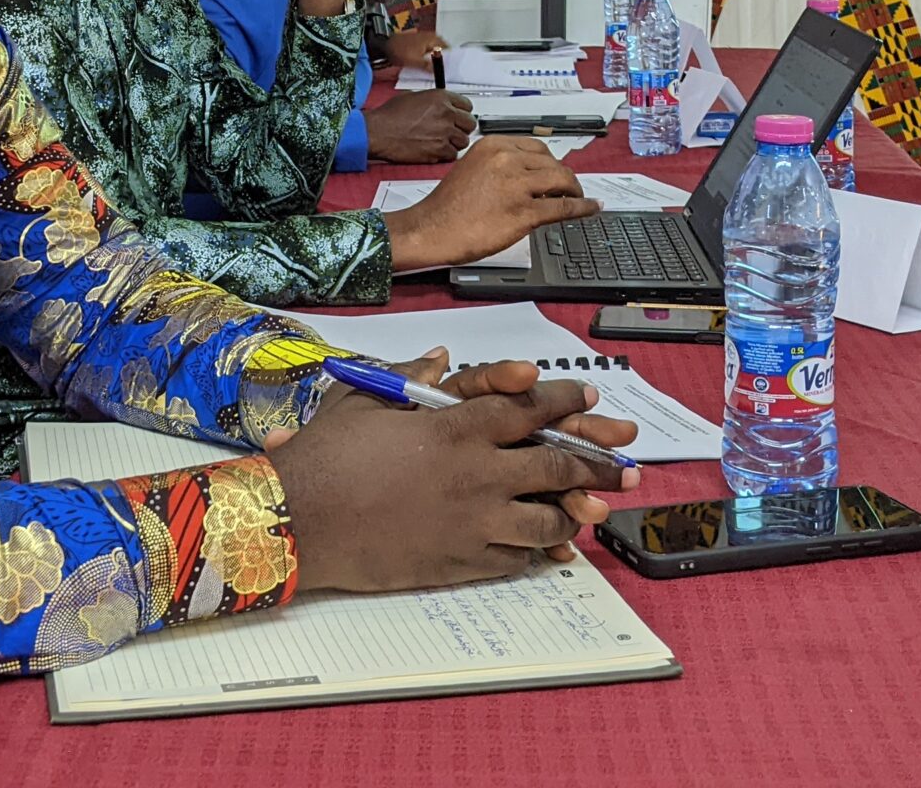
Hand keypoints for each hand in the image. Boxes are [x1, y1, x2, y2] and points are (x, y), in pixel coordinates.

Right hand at [265, 364, 639, 591]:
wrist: (300, 520)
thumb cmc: (327, 455)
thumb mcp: (368, 400)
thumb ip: (413, 376)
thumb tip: (441, 359)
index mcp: (457, 428)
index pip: (529, 408)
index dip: (563, 400)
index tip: (587, 396)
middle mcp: (477, 474)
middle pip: (556, 466)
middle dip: (595, 462)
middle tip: (620, 464)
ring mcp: (473, 522)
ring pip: (546, 521)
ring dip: (571, 513)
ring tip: (587, 510)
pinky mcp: (460, 562)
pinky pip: (515, 558)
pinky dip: (535, 552)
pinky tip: (544, 549)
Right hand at [364, 90, 474, 163]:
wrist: (378, 133)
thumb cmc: (388, 117)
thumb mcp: (412, 97)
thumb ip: (432, 100)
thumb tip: (439, 104)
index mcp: (440, 98)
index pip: (467, 105)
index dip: (463, 112)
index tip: (460, 117)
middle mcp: (445, 114)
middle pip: (470, 123)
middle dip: (462, 128)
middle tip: (454, 131)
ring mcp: (444, 133)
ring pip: (464, 141)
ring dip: (455, 142)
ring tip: (443, 142)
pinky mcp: (439, 150)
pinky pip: (453, 155)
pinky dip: (446, 155)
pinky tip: (436, 151)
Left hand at [380, 29, 447, 70]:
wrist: (384, 46)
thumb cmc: (400, 52)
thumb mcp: (415, 62)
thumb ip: (428, 66)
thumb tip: (438, 72)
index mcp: (432, 39)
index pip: (446, 48)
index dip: (449, 58)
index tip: (450, 68)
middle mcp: (430, 36)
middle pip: (441, 48)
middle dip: (442, 58)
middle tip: (443, 70)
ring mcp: (423, 37)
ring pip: (434, 49)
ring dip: (435, 57)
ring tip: (436, 68)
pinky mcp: (418, 41)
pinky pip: (428, 48)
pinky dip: (429, 55)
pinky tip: (427, 64)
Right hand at [383, 137, 597, 273]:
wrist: (431, 229)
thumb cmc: (447, 206)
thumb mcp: (473, 170)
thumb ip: (501, 167)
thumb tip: (531, 177)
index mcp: (494, 145)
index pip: (537, 148)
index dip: (552, 162)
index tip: (558, 170)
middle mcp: (507, 159)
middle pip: (553, 163)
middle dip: (565, 177)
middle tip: (570, 188)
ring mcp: (517, 185)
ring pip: (562, 181)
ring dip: (575, 190)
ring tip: (579, 198)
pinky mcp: (523, 212)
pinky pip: (563, 208)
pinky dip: (582, 208)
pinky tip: (590, 208)